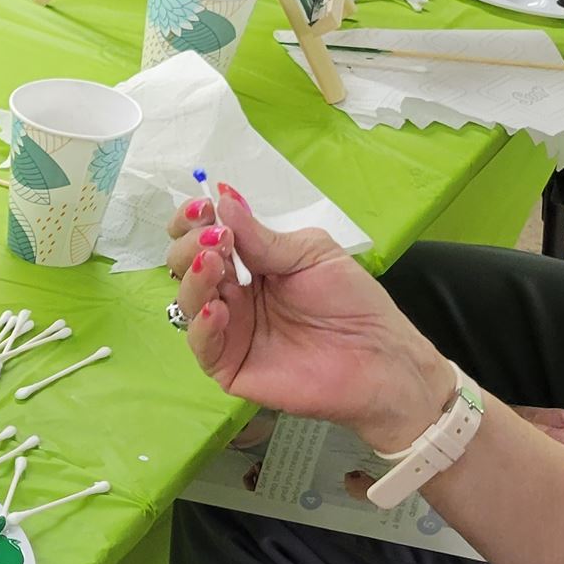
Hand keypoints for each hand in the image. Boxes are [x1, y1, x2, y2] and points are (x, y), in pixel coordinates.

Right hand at [167, 188, 452, 454]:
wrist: (378, 357)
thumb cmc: (352, 303)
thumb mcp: (310, 254)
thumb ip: (262, 236)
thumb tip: (222, 199)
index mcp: (249, 264)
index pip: (205, 238)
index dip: (194, 222)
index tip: (203, 208)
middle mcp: (231, 294)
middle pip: (186, 265)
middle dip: (191, 246)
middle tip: (216, 240)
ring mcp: (227, 330)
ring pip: (186, 301)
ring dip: (194, 279)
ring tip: (215, 264)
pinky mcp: (228, 364)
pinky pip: (200, 344)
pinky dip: (202, 324)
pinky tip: (218, 308)